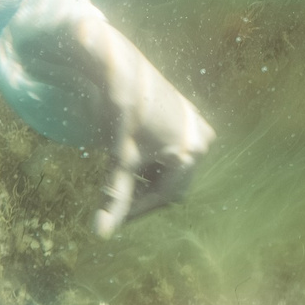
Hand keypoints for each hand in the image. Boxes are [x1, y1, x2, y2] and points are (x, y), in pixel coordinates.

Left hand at [88, 24, 213, 237]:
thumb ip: (115, 197)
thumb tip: (102, 234)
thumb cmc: (120, 113)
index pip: (165, 197)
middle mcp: (202, 141)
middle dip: (147, 192)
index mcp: (190, 153)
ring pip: (174, 169)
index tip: (116, 216)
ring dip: (151, 176)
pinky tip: (136, 152)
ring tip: (125, 168)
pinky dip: (157, 159)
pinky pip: (177, 151)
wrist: (120, 70)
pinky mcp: (192, 118)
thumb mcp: (119, 160)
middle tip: (120, 195)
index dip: (138, 209)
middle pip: (173, 185)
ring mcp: (199, 128)